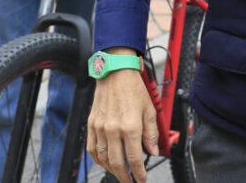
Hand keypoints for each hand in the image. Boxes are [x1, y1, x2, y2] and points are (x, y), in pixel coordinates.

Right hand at [87, 49, 158, 182]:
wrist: (115, 73)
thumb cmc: (134, 89)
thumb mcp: (150, 110)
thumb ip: (152, 133)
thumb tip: (153, 151)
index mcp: (130, 126)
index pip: (134, 158)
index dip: (139, 172)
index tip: (142, 179)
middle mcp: (113, 129)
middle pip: (117, 163)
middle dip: (125, 177)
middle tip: (130, 182)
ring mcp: (100, 128)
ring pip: (103, 159)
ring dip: (111, 170)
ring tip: (120, 174)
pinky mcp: (91, 125)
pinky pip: (91, 149)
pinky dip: (97, 160)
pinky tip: (104, 163)